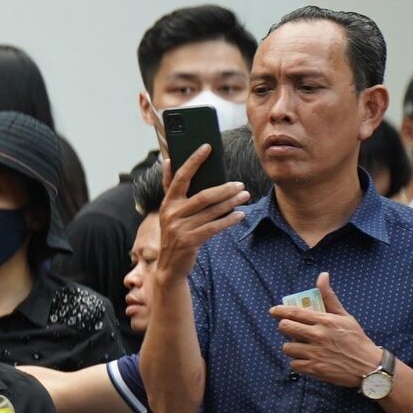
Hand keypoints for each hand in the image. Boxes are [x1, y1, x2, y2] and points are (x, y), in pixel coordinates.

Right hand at [153, 149, 250, 282]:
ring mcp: (180, 228)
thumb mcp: (169, 210)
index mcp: (168, 202)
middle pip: (203, 196)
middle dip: (224, 189)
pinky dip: (229, 220)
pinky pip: (214, 227)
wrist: (170, 265)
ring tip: (245, 196)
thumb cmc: (175, 232)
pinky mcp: (189, 241)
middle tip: (240, 185)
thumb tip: (167, 160)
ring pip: (211, 211)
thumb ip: (169, 187)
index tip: (206, 147)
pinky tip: (240, 215)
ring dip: (231, 203)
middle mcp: (172, 213)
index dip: (193, 161)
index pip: (180, 177)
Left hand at [270, 271, 384, 388]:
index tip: (273, 311)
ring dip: (292, 347)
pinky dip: (298, 363)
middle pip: (285, 328)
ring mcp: (315, 353)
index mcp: (325, 321)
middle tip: (291, 330)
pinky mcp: (314, 369)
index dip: (280, 311)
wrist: (369, 366)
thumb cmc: (356, 339)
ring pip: (287, 347)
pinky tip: (307, 359)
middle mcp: (318, 335)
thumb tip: (322, 275)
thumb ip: (329, 297)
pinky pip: (293, 364)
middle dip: (284, 328)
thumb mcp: (344, 316)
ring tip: (302, 347)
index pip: (295, 312)